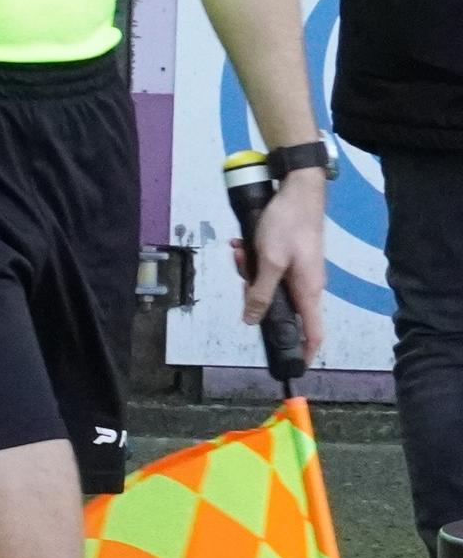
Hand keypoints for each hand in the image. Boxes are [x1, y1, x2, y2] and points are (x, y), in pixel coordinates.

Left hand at [236, 170, 330, 364]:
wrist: (297, 191)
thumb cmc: (288, 225)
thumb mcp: (268, 262)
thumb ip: (259, 293)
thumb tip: (251, 320)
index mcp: (308, 291)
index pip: (314, 332)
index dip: (304, 352)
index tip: (293, 366)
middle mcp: (307, 285)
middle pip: (280, 308)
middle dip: (255, 295)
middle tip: (244, 277)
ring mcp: (299, 271)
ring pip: (268, 286)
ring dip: (250, 272)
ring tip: (242, 252)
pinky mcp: (290, 258)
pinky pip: (268, 269)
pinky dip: (253, 259)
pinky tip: (243, 244)